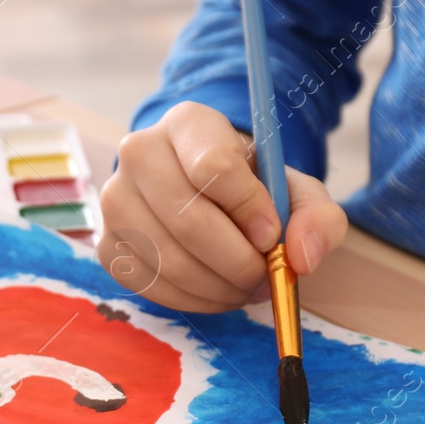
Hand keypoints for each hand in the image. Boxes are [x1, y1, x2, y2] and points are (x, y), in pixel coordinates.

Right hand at [97, 101, 347, 312]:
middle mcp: (138, 153)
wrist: (206, 197)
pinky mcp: (107, 244)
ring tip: (246, 286)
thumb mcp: (296, 192)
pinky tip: (216, 291)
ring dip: (219, 287)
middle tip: (265, 276)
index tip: (271, 236)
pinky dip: (192, 300)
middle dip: (237, 262)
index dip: (249, 210)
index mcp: (187, 123)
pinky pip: (150, 284)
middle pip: (187, 220)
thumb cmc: (251, 191)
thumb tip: (302, 257)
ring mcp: (115, 200)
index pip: (212, 168)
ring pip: (168, 258)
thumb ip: (317, 219)